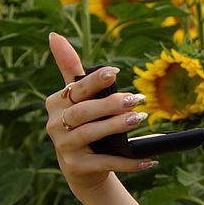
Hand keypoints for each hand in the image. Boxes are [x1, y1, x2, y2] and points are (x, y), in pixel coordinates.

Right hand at [45, 32, 154, 199]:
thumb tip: (54, 35)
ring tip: (140, 119)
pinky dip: (129, 161)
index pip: (76, 89)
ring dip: (117, 126)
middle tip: (138, 99)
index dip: (95, 80)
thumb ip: (70, 69)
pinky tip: (150, 159)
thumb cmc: (83, 123)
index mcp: (56, 103)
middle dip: (110, 104)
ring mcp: (64, 147)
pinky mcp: (76, 167)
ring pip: (91, 134)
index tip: (116, 71)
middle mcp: (55, 124)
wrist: (83, 169)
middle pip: (83, 112)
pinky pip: (106, 162)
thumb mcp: (76, 98)